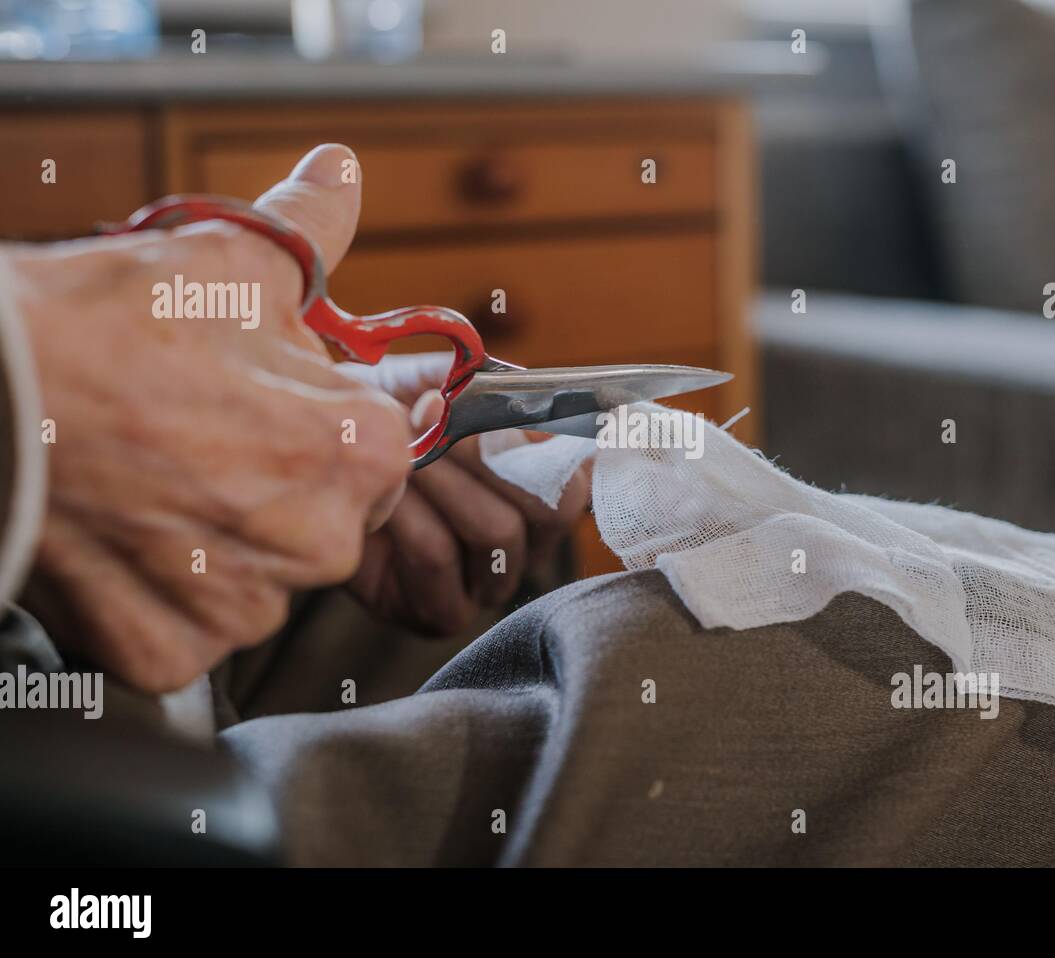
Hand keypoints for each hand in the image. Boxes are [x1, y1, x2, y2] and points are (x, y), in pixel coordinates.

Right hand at [7, 144, 411, 691]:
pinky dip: (160, 597)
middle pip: (323, 520)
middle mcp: (322, 544)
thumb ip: (311, 225)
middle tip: (197, 441)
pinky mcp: (169, 651)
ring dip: (220, 545)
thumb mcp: (228, 259)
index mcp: (360, 450)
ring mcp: (243, 608)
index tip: (263, 408)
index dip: (320, 423)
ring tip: (154, 484)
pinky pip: (191, 630)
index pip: (381, 450)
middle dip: (275, 485)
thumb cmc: (108, 322)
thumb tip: (344, 170)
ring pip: (259, 580)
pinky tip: (125, 539)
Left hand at [341, 354, 591, 635]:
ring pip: (495, 530)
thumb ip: (473, 384)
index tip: (493, 409)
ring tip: (398, 452)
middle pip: (549, 509)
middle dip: (485, 455)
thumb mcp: (430, 383)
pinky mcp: (443, 612)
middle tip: (429, 419)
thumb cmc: (385, 419)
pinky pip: (439, 557)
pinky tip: (382, 497)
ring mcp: (491, 585)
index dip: (546, 443)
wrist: (320, 462)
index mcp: (544, 489)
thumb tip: (494, 398)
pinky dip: (406, 515)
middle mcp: (530, 544)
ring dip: (439, 479)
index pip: (582, 477)